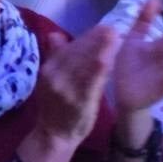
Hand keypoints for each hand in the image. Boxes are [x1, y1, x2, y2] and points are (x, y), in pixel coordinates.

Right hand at [33, 22, 119, 144]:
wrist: (54, 134)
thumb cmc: (55, 106)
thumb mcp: (49, 79)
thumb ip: (54, 57)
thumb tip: (55, 34)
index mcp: (48, 68)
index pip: (68, 47)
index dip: (87, 37)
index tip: (103, 27)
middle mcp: (54, 75)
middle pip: (77, 53)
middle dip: (95, 39)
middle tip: (112, 27)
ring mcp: (66, 88)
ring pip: (84, 64)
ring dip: (100, 49)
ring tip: (114, 36)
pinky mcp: (79, 101)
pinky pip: (90, 82)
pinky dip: (99, 69)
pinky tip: (108, 59)